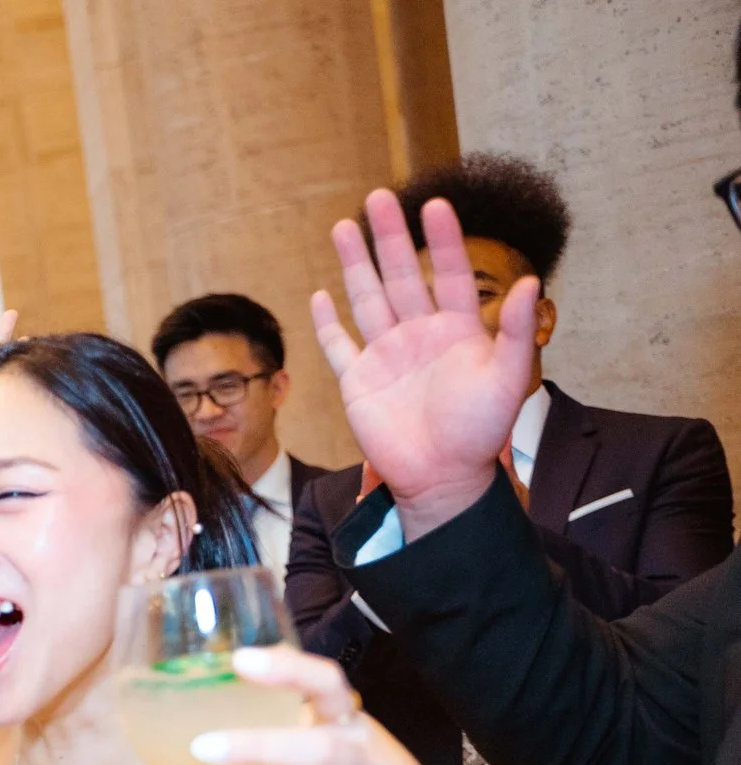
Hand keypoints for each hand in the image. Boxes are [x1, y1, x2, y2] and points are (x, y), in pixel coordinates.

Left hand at [170, 648, 397, 764]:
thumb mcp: (300, 761)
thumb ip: (265, 736)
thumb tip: (183, 708)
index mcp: (348, 727)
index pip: (330, 686)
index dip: (292, 671)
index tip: (240, 660)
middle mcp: (368, 763)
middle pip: (320, 748)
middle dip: (258, 746)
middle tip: (199, 747)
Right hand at [311, 192, 537, 533]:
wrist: (442, 477)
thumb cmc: (480, 431)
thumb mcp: (510, 378)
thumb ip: (519, 332)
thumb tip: (534, 285)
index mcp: (459, 330)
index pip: (450, 274)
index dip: (443, 240)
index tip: (435, 204)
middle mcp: (420, 334)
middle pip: (402, 275)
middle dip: (390, 237)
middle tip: (379, 198)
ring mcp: (386, 355)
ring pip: (367, 299)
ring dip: (355, 264)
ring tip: (344, 226)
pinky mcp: (358, 381)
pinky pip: (338, 345)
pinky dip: (328, 322)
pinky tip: (320, 295)